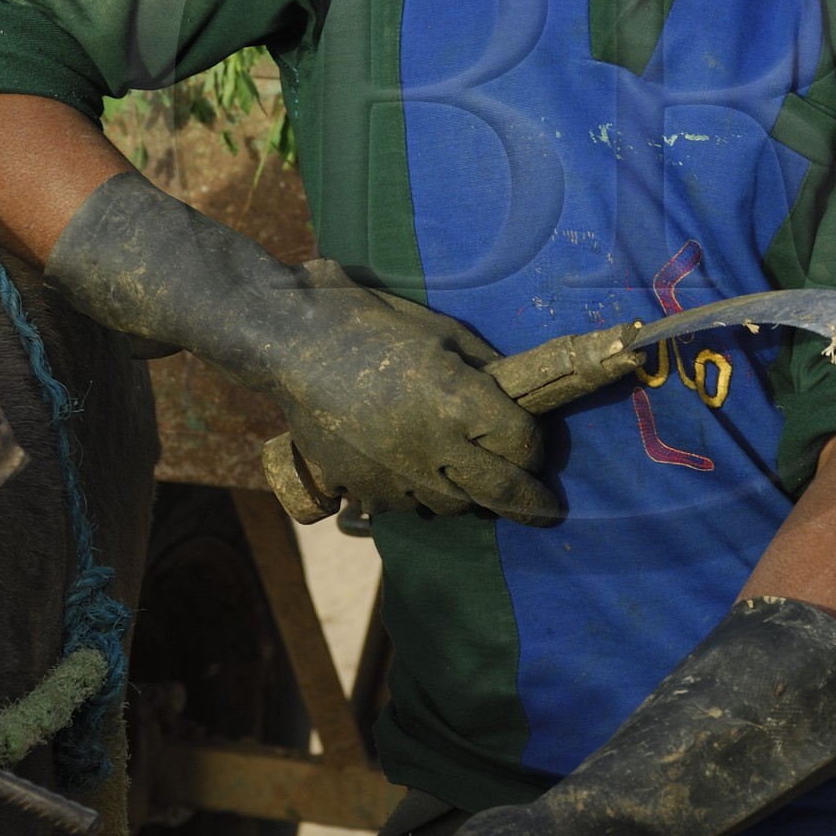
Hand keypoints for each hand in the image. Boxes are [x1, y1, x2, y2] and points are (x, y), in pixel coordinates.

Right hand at [42, 176, 559, 526]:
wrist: (291, 343)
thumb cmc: (372, 324)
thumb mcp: (440, 333)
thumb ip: (483, 369)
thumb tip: (514, 393)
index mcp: (458, 400)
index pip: (522, 444)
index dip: (535, 446)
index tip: (536, 446)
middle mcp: (434, 446)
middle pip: (501, 492)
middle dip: (528, 502)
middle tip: (544, 511)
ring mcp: (396, 474)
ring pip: (453, 507)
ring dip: (468, 495)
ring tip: (468, 478)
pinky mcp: (363, 488)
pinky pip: (407, 506)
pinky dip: (420, 495)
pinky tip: (417, 474)